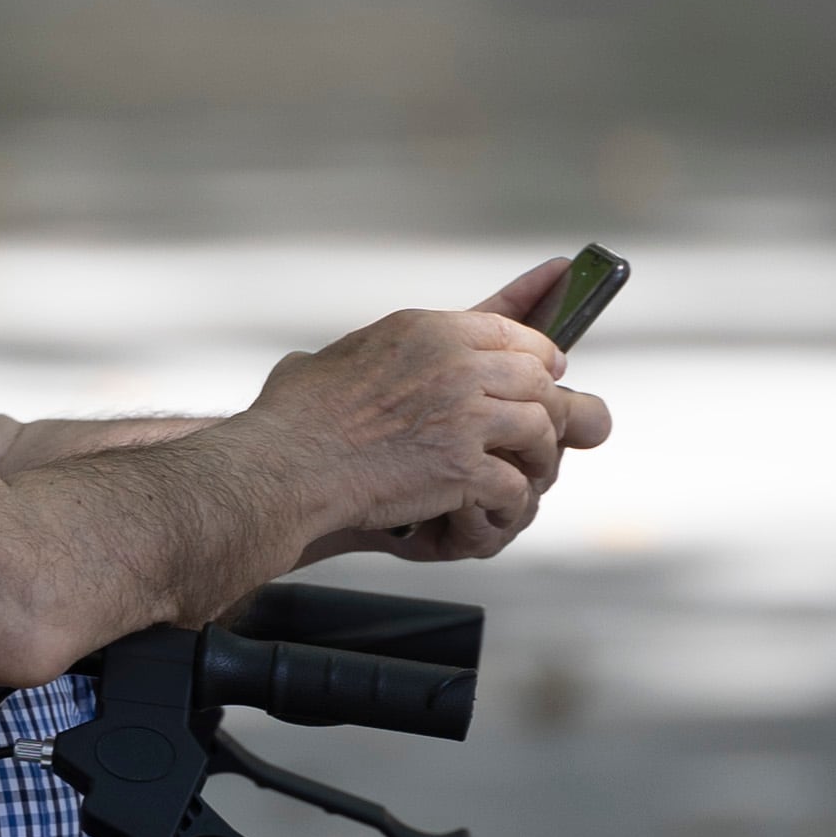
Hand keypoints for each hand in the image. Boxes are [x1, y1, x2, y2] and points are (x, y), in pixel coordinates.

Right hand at [241, 278, 605, 553]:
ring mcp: (464, 416)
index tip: (549, 369)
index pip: (513, 332)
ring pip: (541, 427)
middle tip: (550, 425)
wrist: (284, 466)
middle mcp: (454, 364)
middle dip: (551, 403)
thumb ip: (369, 349)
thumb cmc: (294, 416)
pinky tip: (498, 507)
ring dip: (539, 454)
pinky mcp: (463, 468)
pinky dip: (512, 501)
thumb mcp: (335, 355)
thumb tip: (357, 356)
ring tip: (529, 471)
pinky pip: (516, 483)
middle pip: (538, 376)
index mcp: (427, 330)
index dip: (539, 354)